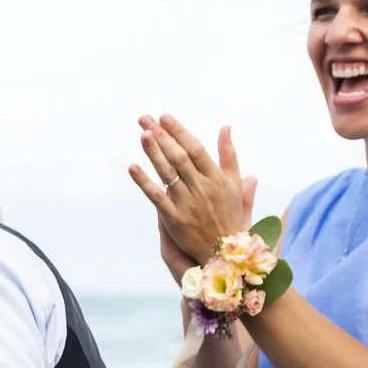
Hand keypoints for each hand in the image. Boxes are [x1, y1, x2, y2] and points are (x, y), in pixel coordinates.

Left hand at [129, 116, 257, 272]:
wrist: (223, 250)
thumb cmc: (229, 213)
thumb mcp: (234, 182)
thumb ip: (229, 154)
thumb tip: (225, 127)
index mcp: (216, 177)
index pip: (195, 149)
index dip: (179, 132)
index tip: (165, 117)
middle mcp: (201, 187)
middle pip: (178, 157)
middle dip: (161, 136)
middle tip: (145, 119)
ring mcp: (186, 202)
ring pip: (167, 173)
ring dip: (154, 152)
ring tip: (142, 134)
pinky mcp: (173, 218)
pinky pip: (156, 196)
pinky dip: (144, 182)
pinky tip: (132, 167)